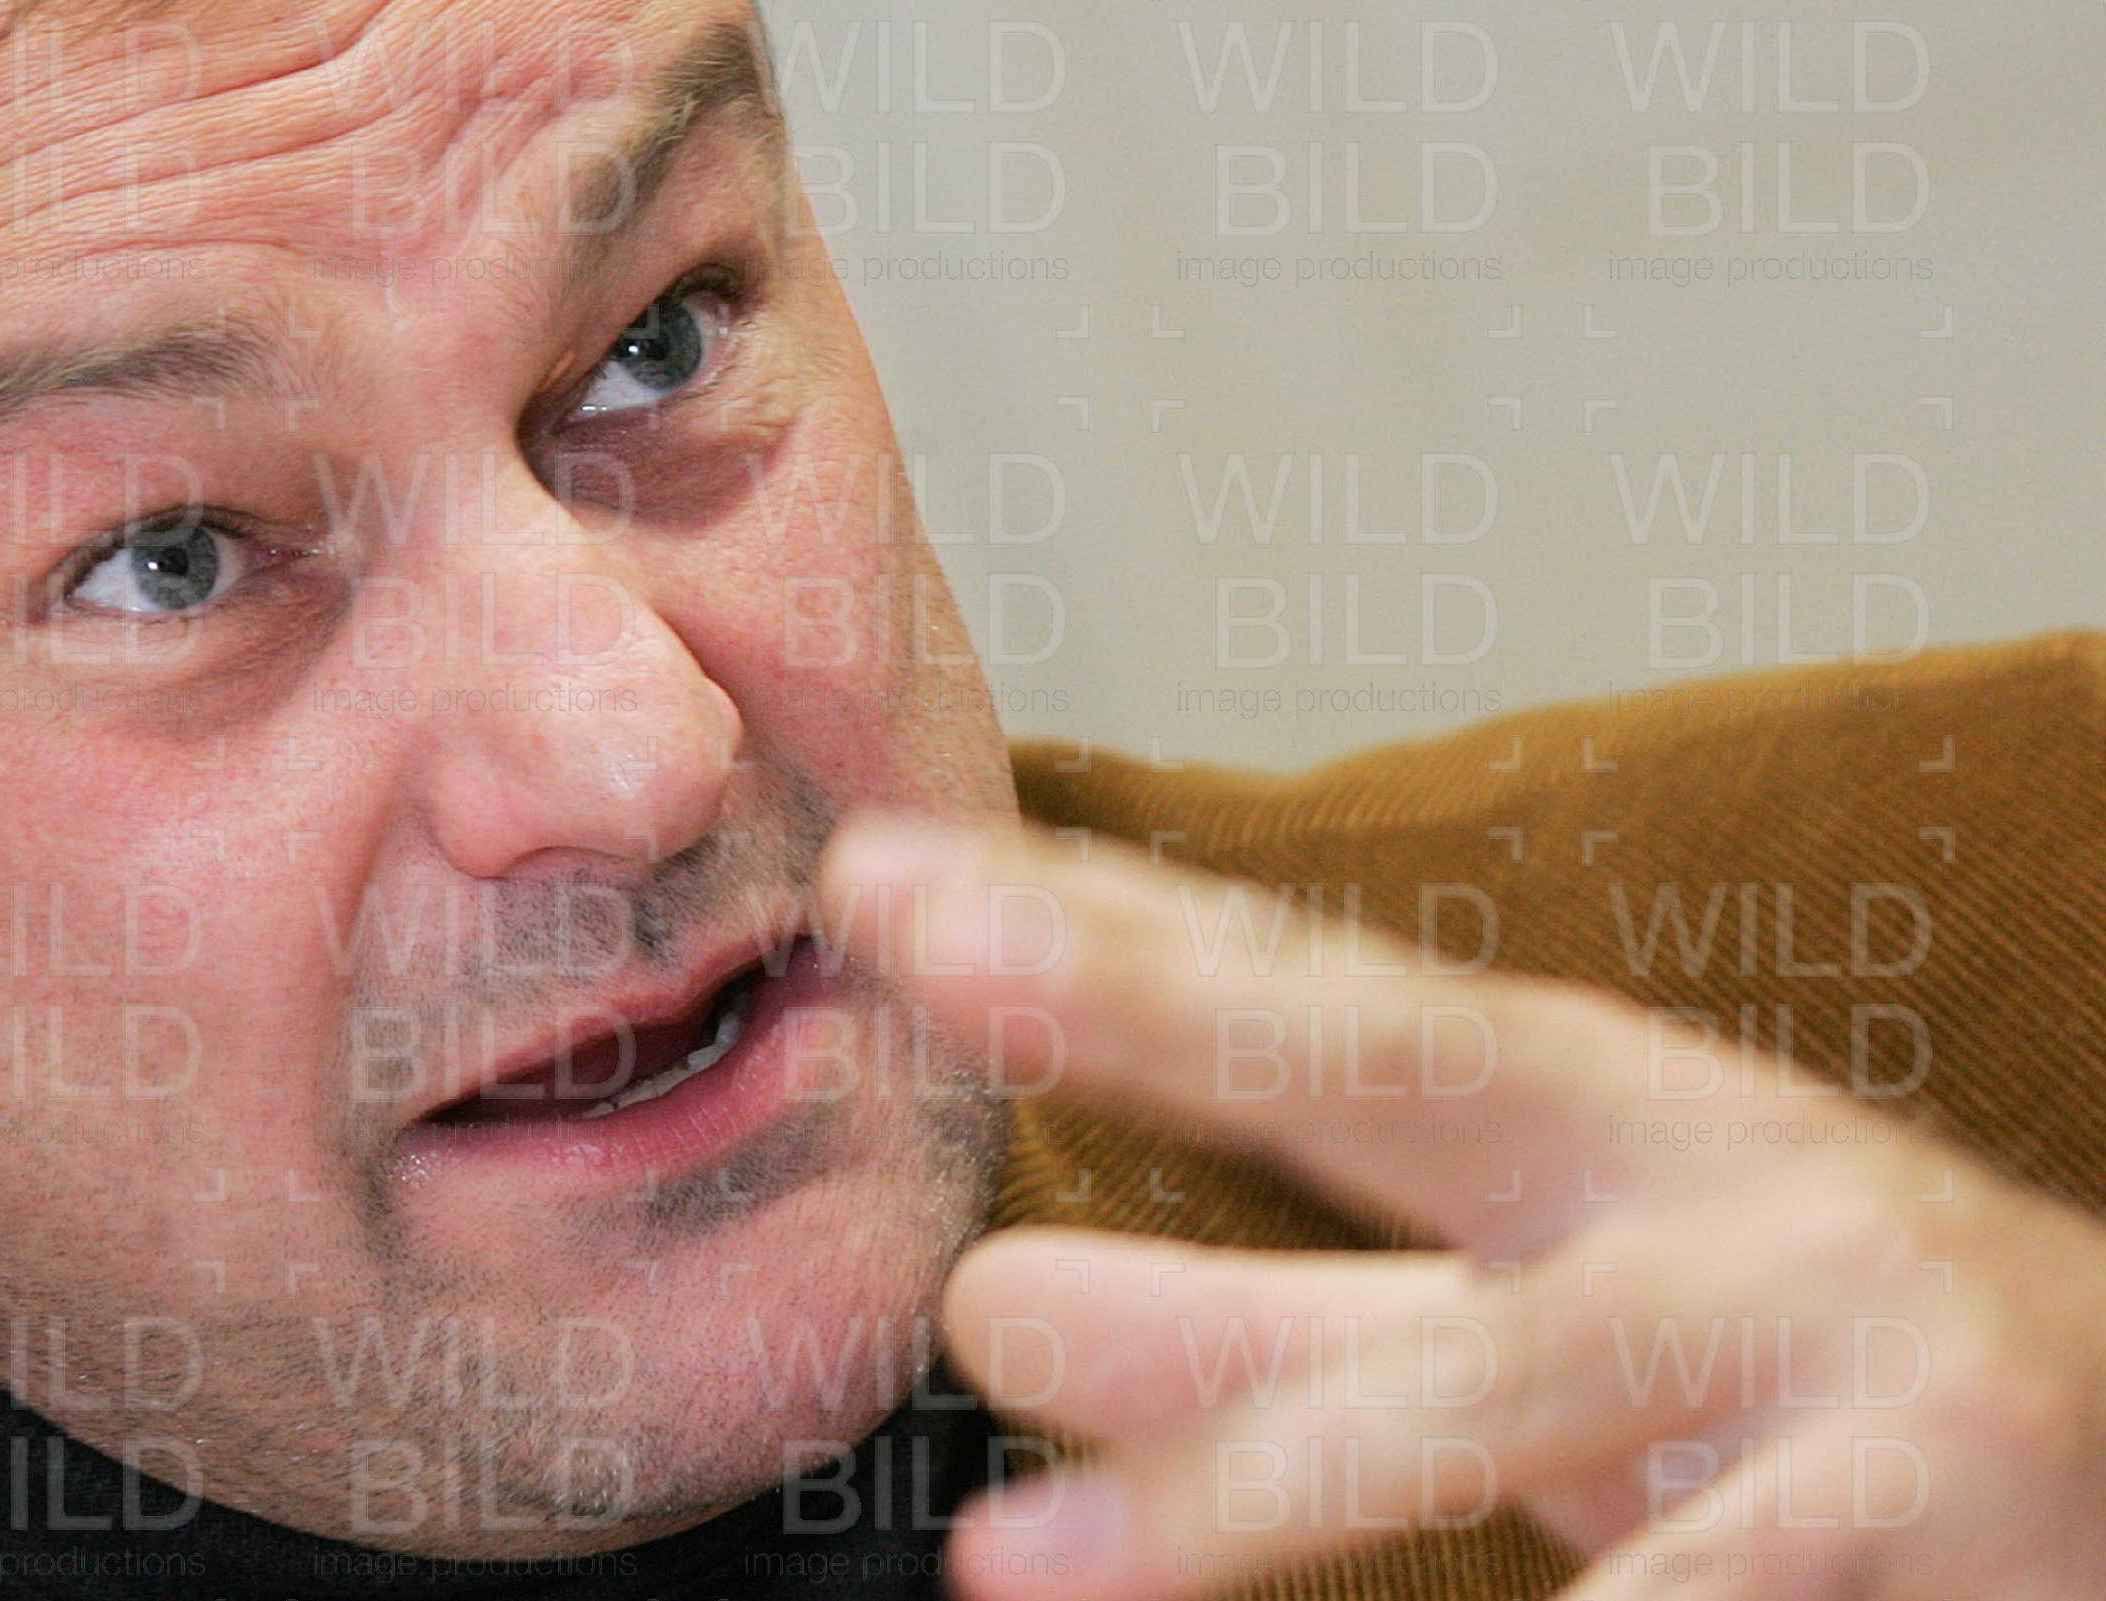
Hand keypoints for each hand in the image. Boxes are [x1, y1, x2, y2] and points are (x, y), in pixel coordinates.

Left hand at [819, 817, 2105, 1599]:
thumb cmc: (1790, 1364)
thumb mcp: (1520, 1330)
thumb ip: (1261, 1330)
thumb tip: (986, 1302)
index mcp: (1574, 1114)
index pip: (1298, 1000)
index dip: (1098, 935)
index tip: (885, 885)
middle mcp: (1683, 1176)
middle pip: (1388, 1063)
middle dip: (1159, 998)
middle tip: (937, 947)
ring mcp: (1825, 1333)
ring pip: (1494, 1390)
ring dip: (1249, 1482)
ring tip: (1011, 1575)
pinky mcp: (1942, 1511)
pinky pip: (1710, 1599)